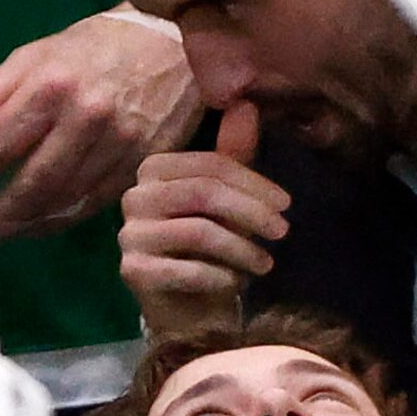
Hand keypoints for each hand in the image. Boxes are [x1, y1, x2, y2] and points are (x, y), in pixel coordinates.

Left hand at [0, 10, 200, 247]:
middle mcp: (85, 117)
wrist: (170, 45)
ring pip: (67, 200)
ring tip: (11, 233)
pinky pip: (97, 203)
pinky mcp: (142, 165)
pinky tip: (47, 223)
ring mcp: (118, 145)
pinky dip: (67, 218)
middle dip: (4, 215)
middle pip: (34, 182)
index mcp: (50, 85)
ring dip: (33, 223)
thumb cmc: (93, 50)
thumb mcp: (33, 59)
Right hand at [118, 102, 290, 337]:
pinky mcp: (133, 271)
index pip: (209, 167)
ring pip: (199, 231)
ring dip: (242, 248)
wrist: (187, 311)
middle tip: (283, 231)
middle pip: (203, 193)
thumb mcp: (227, 201)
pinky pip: (187, 269)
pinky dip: (220, 276)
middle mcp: (135, 197)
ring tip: (266, 264)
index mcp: (154, 170)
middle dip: (251, 212)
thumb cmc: (211, 252)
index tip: (286, 204)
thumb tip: (246, 104)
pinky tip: (235, 283)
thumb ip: (234, 156)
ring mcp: (129, 235)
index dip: (253, 182)